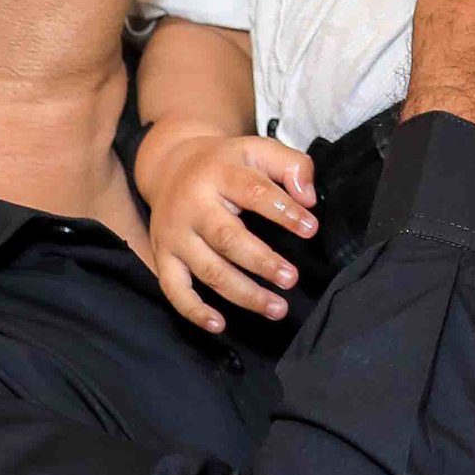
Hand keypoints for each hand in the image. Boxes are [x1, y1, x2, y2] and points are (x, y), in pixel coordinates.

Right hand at [139, 123, 316, 333]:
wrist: (171, 165)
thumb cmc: (226, 164)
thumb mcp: (257, 150)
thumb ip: (290, 165)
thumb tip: (308, 199)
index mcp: (219, 173)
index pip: (253, 192)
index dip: (283, 211)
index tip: (310, 228)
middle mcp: (193, 205)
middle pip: (227, 237)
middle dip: (261, 261)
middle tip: (291, 279)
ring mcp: (175, 234)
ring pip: (208, 269)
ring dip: (243, 293)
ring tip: (277, 307)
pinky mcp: (163, 256)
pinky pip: (174, 289)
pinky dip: (194, 310)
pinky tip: (219, 325)